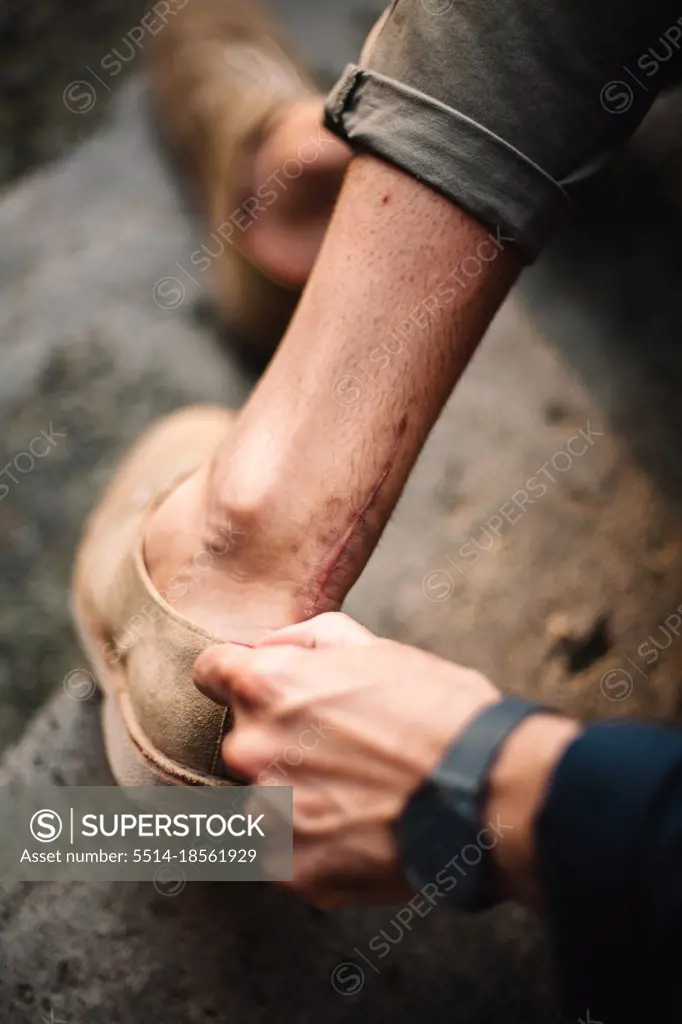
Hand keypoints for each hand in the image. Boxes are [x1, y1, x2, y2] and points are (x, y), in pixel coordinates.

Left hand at [194, 612, 500, 905]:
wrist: (488, 788)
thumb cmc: (438, 709)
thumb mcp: (377, 647)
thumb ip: (306, 639)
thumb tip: (266, 646)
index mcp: (268, 686)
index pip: (210, 672)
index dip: (234, 677)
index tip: (257, 690)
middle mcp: (253, 749)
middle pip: (242, 740)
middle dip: (280, 741)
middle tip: (340, 749)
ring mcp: (270, 815)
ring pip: (263, 800)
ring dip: (295, 797)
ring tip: (357, 795)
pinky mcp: (292, 870)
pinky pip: (285, 853)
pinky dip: (315, 845)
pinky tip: (361, 830)